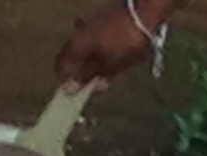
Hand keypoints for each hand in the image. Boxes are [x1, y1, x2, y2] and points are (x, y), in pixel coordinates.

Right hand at [54, 0, 168, 85]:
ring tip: (111, 72)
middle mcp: (77, 31)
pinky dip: (102, 50)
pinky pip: (96, 38)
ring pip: (86, 48)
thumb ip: (87, 77)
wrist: (145, 11)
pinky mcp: (102, 16)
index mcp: (75, 43)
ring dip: (94, 62)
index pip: (61, 68)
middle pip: (73, 58)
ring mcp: (89, 21)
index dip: (68, 83)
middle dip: (84, 72)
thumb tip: (70, 88)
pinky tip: (115, 57)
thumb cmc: (126, 41)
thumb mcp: (108, 65)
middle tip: (98, 83)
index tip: (77, 94)